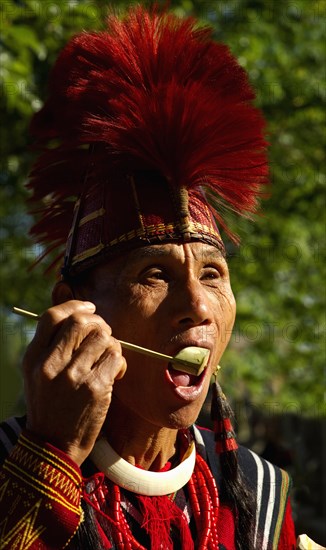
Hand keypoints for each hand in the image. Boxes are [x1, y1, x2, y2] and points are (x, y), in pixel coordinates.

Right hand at [23, 300, 125, 464]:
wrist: (54, 445)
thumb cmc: (50, 406)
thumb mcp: (37, 374)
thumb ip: (52, 347)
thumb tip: (82, 318)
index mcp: (34, 357)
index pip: (53, 316)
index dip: (76, 305)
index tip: (90, 308)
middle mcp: (50, 363)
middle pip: (82, 321)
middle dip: (99, 323)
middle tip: (105, 336)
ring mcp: (73, 375)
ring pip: (103, 337)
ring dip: (112, 345)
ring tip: (109, 361)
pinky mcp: (95, 387)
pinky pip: (116, 357)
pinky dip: (120, 363)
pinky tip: (115, 374)